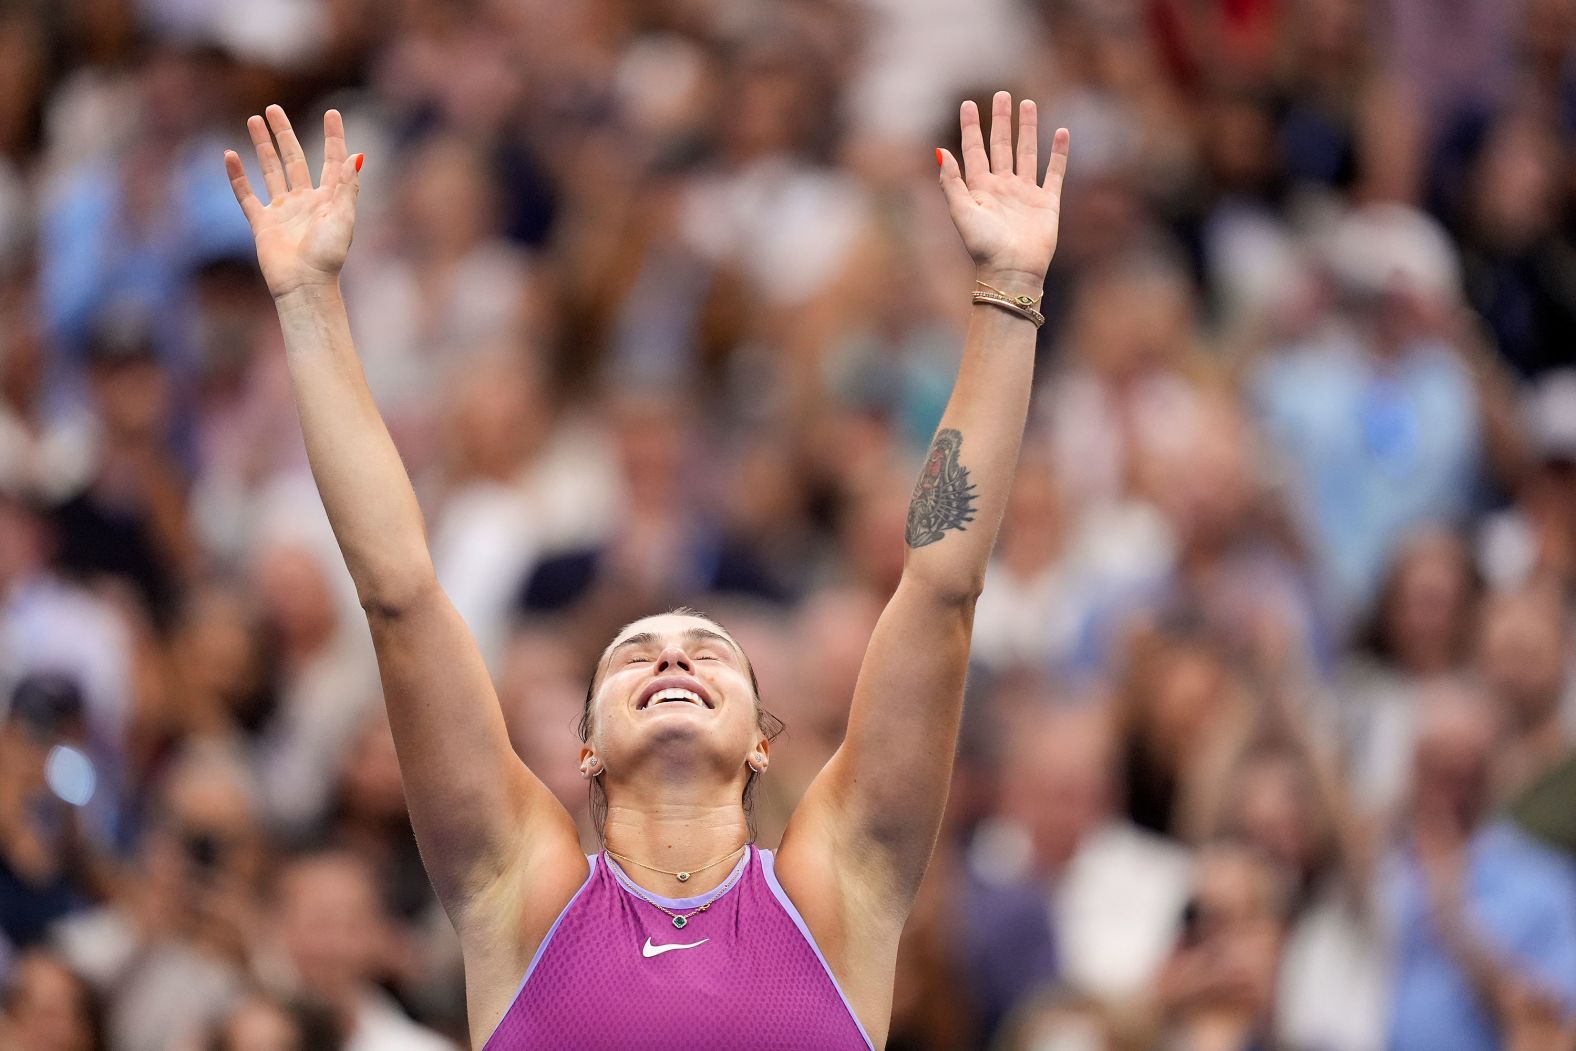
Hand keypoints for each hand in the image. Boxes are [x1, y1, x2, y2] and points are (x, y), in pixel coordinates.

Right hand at [224, 106, 360, 299]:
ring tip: (253, 120)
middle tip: (274, 109)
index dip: (333, 137)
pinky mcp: (262, 224)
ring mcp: (282, 211)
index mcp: (328, 200)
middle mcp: (305, 201)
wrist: (304, 284)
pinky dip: (237, 176)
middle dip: (284, 134)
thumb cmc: (328, 255)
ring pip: (270, 170)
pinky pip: (246, 195)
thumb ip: (347, 187)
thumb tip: (357, 155)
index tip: (332, 112)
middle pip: (294, 159)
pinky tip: (230, 155)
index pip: (331, 161)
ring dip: (262, 145)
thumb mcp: (344, 218)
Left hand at [938, 91, 1068, 289]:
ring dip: (1028, 129)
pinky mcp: (1047, 203)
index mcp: (979, 189)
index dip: (971, 127)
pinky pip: (1054, 173)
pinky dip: (1059, 154)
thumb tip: (939, 150)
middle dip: (1001, 120)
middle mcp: (1002, 188)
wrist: (1012, 271)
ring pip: (1027, 153)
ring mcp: (1026, 194)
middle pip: (1001, 145)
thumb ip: (951, 182)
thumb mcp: (961, 212)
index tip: (967, 104)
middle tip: (1003, 94)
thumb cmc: (983, 246)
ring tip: (1028, 104)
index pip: (974, 150)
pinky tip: (1061, 133)